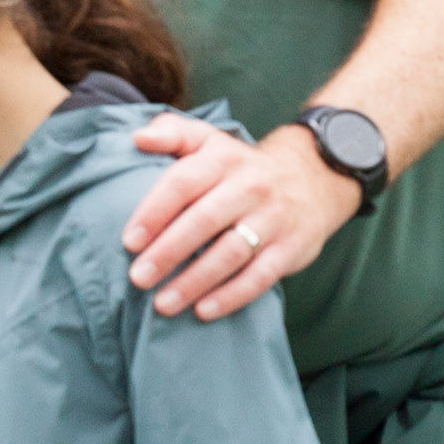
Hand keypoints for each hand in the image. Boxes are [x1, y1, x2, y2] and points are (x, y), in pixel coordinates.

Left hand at [123, 119, 360, 317]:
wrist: (313, 177)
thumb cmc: (240, 167)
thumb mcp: (210, 140)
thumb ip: (172, 133)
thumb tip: (137, 137)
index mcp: (223, 159)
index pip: (183, 182)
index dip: (154, 211)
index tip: (130, 241)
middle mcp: (250, 186)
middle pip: (204, 220)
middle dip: (169, 251)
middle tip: (138, 277)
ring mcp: (273, 218)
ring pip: (231, 252)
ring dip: (195, 281)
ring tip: (162, 303)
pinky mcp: (291, 248)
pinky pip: (260, 276)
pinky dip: (232, 296)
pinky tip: (203, 311)